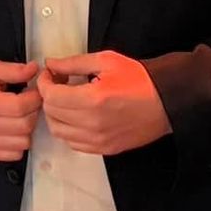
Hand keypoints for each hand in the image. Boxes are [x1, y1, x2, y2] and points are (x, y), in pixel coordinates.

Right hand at [0, 60, 42, 161]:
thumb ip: (13, 70)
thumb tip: (34, 70)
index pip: (19, 106)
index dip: (34, 98)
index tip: (35, 92)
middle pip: (24, 125)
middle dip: (33, 112)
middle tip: (29, 102)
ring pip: (23, 142)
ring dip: (27, 128)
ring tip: (20, 115)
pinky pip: (16, 154)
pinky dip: (19, 142)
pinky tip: (13, 128)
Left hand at [38, 51, 171, 155]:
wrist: (167, 101)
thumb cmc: (140, 79)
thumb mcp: (106, 61)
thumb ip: (74, 63)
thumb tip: (51, 64)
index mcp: (93, 99)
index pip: (50, 96)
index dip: (44, 83)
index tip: (50, 74)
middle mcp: (93, 124)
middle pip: (52, 114)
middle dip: (48, 96)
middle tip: (58, 84)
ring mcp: (99, 140)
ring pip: (59, 132)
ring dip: (56, 115)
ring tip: (66, 100)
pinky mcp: (105, 149)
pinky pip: (74, 143)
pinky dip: (68, 130)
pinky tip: (77, 116)